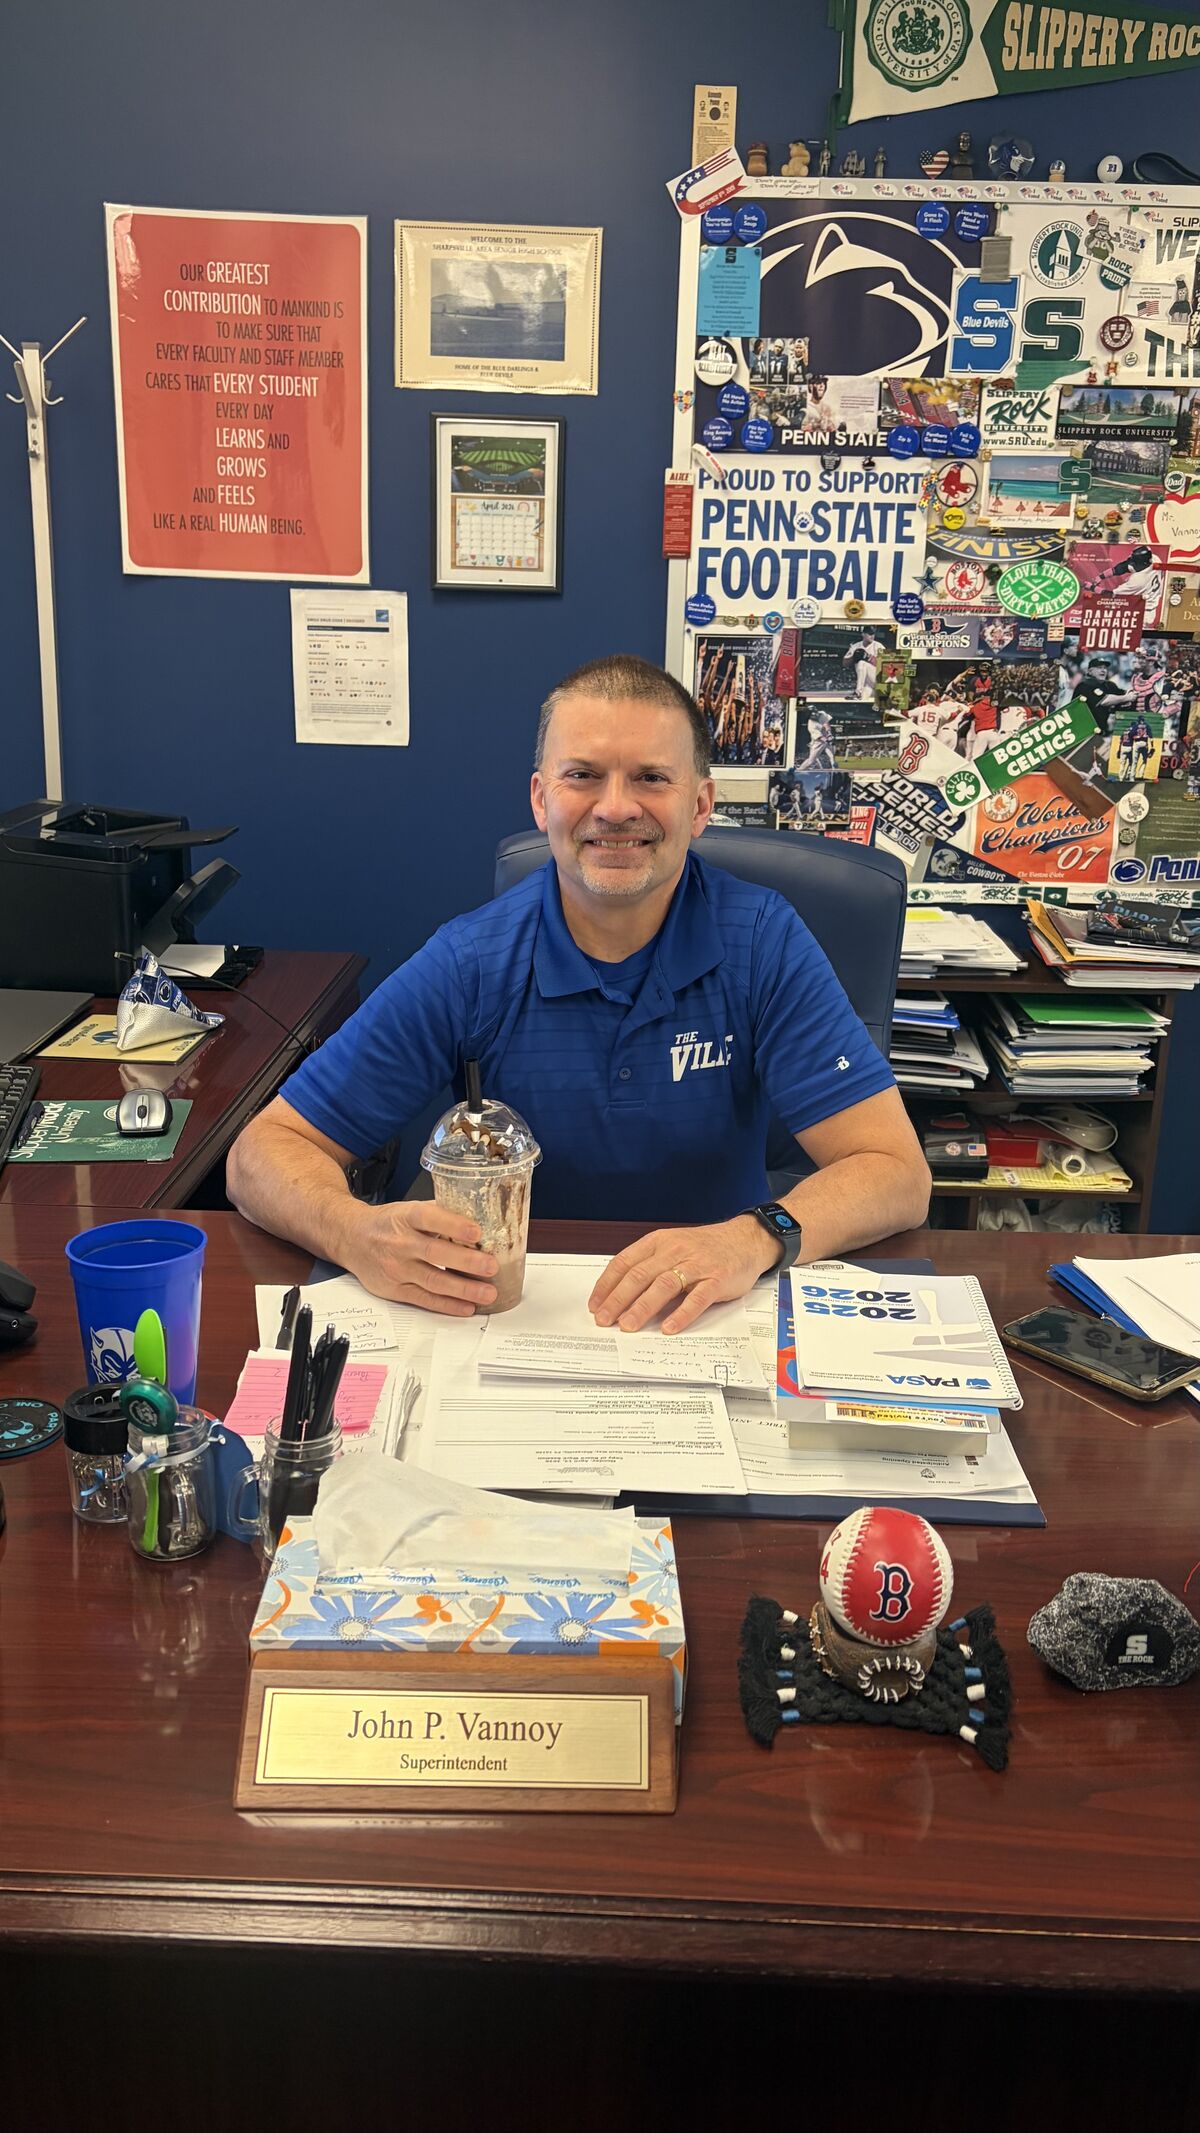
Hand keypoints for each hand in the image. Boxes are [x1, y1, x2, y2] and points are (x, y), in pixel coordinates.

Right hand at [341, 1201, 497, 1316]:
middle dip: (466, 1262)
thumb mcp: (408, 1209)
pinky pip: (424, 1299)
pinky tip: (467, 1306)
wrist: (351, 1239)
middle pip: (435, 1253)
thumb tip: (479, 1218)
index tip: (477, 1231)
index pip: (429, 1219)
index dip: (453, 1225)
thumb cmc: (387, 1223)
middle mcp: (399, 1243)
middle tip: (491, 1266)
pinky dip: (447, 1305)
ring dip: (463, 1289)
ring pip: (433, 1281)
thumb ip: (439, 1214)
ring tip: (488, 1293)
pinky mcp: (394, 1289)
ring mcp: (396, 1269)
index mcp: (405, 1217)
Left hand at [588, 1216, 779, 1334]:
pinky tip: (669, 1327)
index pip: (624, 1263)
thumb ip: (649, 1265)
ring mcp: (696, 1265)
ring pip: (663, 1286)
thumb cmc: (705, 1247)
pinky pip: (696, 1298)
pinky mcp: (717, 1279)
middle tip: (604, 1320)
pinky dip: (681, 1314)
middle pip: (639, 1276)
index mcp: (658, 1242)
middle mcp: (674, 1251)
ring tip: (628, 1325)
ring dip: (642, 1307)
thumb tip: (619, 1294)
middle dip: (617, 1300)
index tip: (595, 1304)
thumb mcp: (672, 1246)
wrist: (745, 1239)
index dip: (606, 1285)